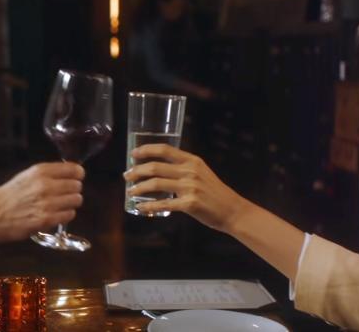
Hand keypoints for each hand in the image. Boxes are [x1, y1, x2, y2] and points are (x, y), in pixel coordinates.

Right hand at [0, 163, 84, 241]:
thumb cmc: (9, 196)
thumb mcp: (27, 176)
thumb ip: (48, 174)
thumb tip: (71, 173)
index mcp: (40, 171)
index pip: (74, 169)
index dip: (77, 175)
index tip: (76, 178)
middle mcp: (45, 185)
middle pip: (77, 186)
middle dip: (73, 190)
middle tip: (64, 195)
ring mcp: (47, 203)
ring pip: (76, 200)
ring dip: (70, 204)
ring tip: (59, 206)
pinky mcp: (46, 219)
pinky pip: (69, 215)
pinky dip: (65, 215)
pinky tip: (55, 215)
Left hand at [123, 144, 246, 232]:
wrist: (231, 210)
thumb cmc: (214, 192)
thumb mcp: (201, 172)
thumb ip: (183, 168)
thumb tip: (158, 168)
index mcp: (192, 161)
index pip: (165, 149)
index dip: (146, 150)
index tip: (133, 154)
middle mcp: (190, 171)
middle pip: (155, 167)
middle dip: (136, 171)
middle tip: (126, 176)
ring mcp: (190, 187)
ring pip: (156, 184)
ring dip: (138, 187)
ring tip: (130, 191)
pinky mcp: (189, 204)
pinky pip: (163, 204)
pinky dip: (148, 206)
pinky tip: (140, 207)